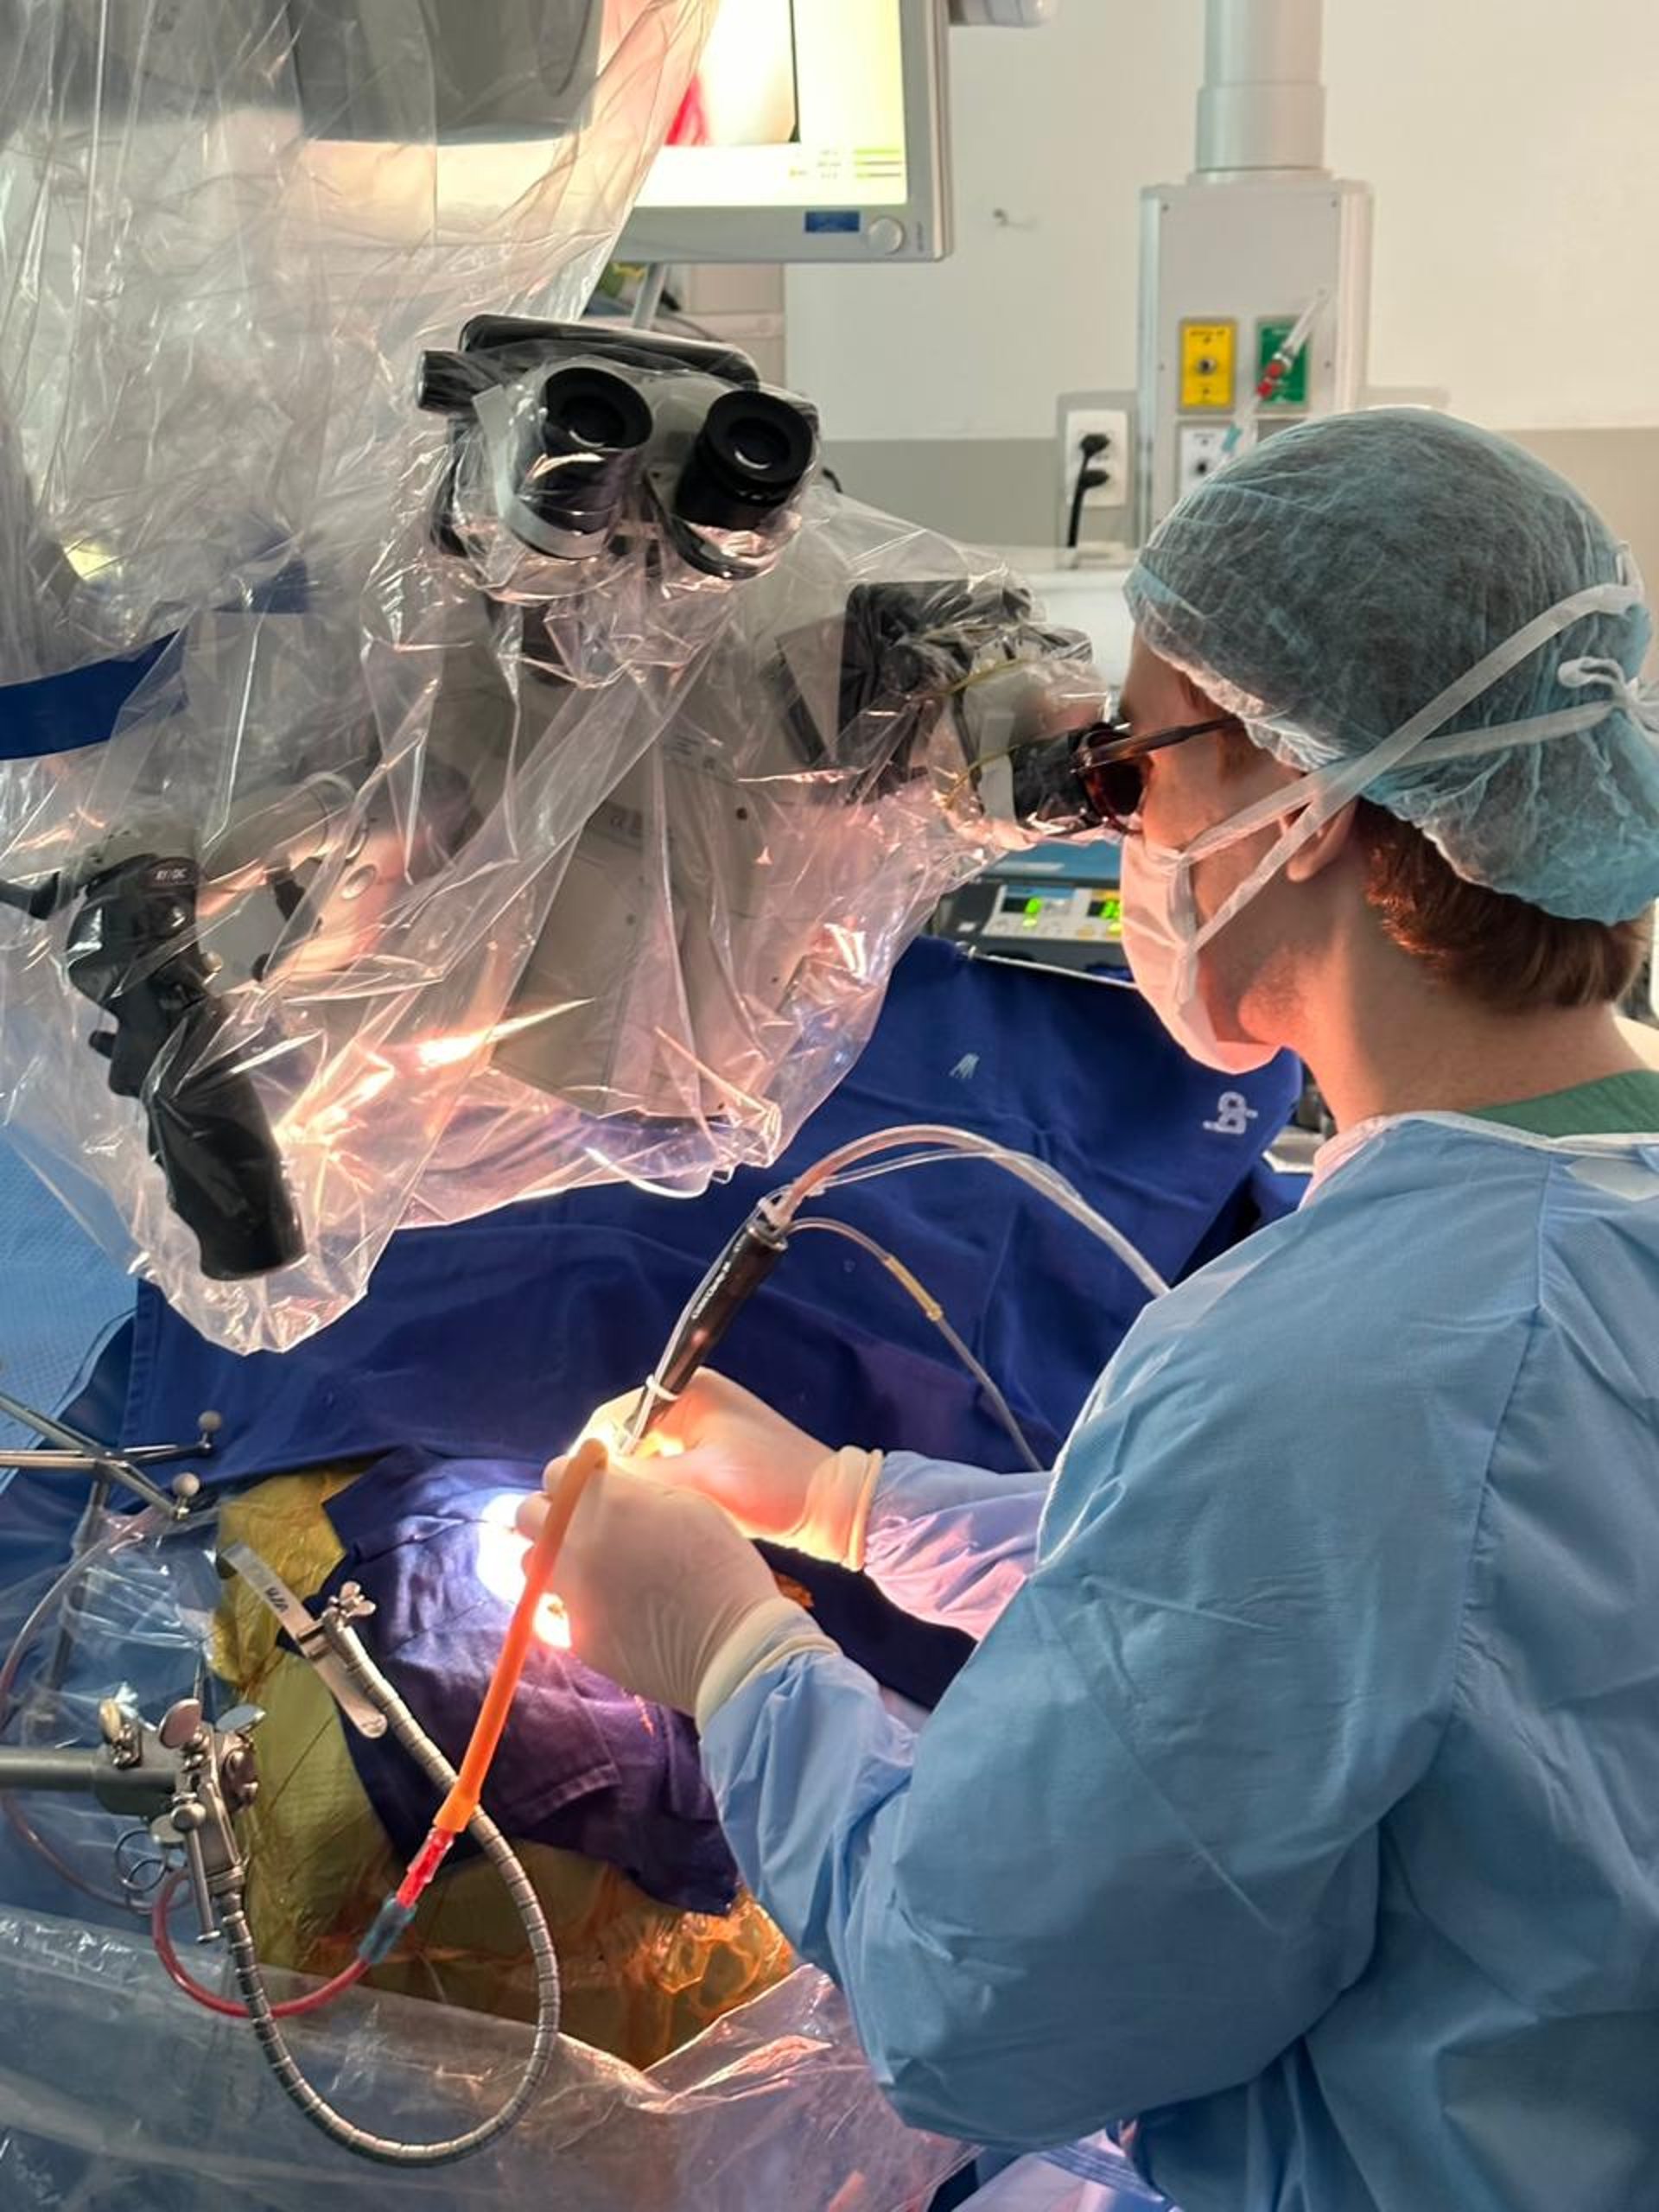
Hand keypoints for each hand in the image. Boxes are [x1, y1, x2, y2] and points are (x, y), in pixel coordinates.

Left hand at [518, 1453, 830, 1721]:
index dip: (575, 1478)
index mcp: (605, 1501)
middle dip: (551, 1514)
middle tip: (583, 1526)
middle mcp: (575, 1543)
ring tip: (593, 1570)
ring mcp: (571, 1594)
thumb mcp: (687, 1503)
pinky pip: (557, 1611)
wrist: (732, 1645)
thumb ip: (634, 1489)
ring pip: (532, 1565)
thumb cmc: (721, 1564)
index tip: (593, 1488)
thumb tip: (606, 1483)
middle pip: (527, 1515)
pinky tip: (612, 1609)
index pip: (556, 1472)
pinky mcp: (576, 1637)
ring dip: (554, 1559)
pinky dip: (576, 1605)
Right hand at [586, 1371, 881, 1566]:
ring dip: (634, 1488)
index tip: (572, 1500)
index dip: (588, 1460)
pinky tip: (649, 1522)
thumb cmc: (771, 1488)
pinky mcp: (714, 1452)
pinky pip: (668, 1468)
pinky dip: (657, 1491)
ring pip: (645, 1458)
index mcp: (688, 1392)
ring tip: (616, 1525)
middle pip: (626, 1438)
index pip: (613, 1419)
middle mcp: (692, 1400)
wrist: (831, 1506)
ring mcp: (705, 1426)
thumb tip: (584, 1486)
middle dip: (610, 1476)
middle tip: (591, 1519)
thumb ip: (639, 1479)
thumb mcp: (698, 1483)